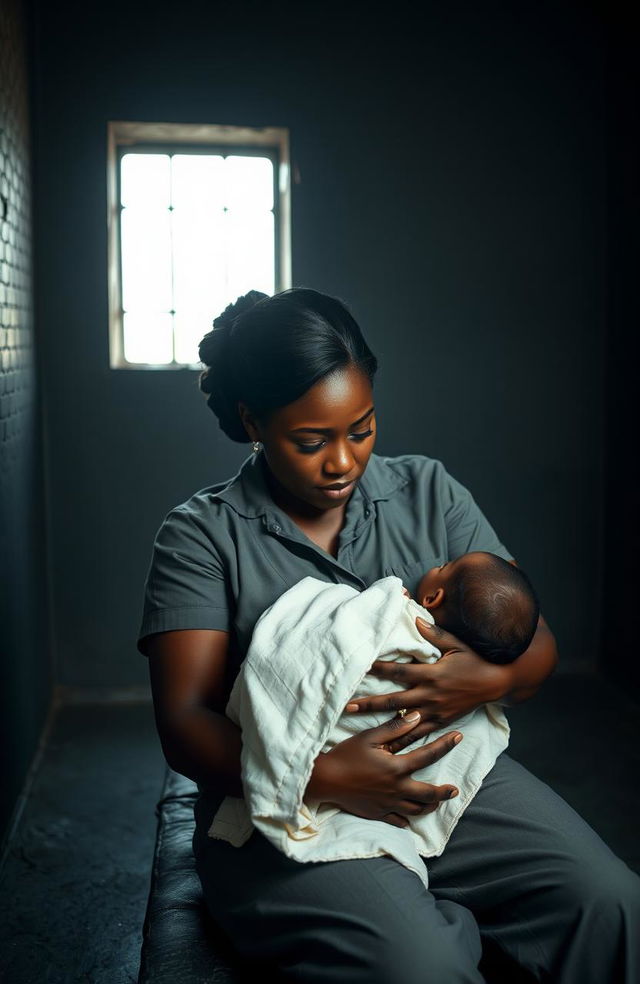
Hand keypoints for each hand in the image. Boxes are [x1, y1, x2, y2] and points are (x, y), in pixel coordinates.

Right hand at [306, 711, 461, 827]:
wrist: (326, 780)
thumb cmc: (346, 755)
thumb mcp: (369, 737)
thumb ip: (395, 728)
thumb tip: (416, 716)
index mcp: (397, 767)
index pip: (428, 756)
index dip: (445, 745)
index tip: (458, 738)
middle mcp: (397, 789)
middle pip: (429, 794)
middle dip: (445, 792)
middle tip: (455, 790)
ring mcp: (388, 804)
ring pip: (416, 810)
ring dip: (429, 806)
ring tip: (436, 802)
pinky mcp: (378, 813)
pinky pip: (399, 821)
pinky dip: (407, 819)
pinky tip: (410, 816)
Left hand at [343, 619, 512, 753]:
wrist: (495, 684)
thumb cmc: (474, 661)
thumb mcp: (456, 644)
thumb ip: (434, 634)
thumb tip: (416, 617)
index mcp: (432, 674)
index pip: (399, 672)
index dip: (379, 669)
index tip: (360, 668)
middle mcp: (430, 694)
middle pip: (394, 701)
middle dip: (369, 704)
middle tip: (348, 706)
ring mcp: (435, 711)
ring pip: (403, 721)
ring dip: (381, 726)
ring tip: (360, 731)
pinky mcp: (440, 722)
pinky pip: (418, 733)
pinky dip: (402, 740)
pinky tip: (387, 748)